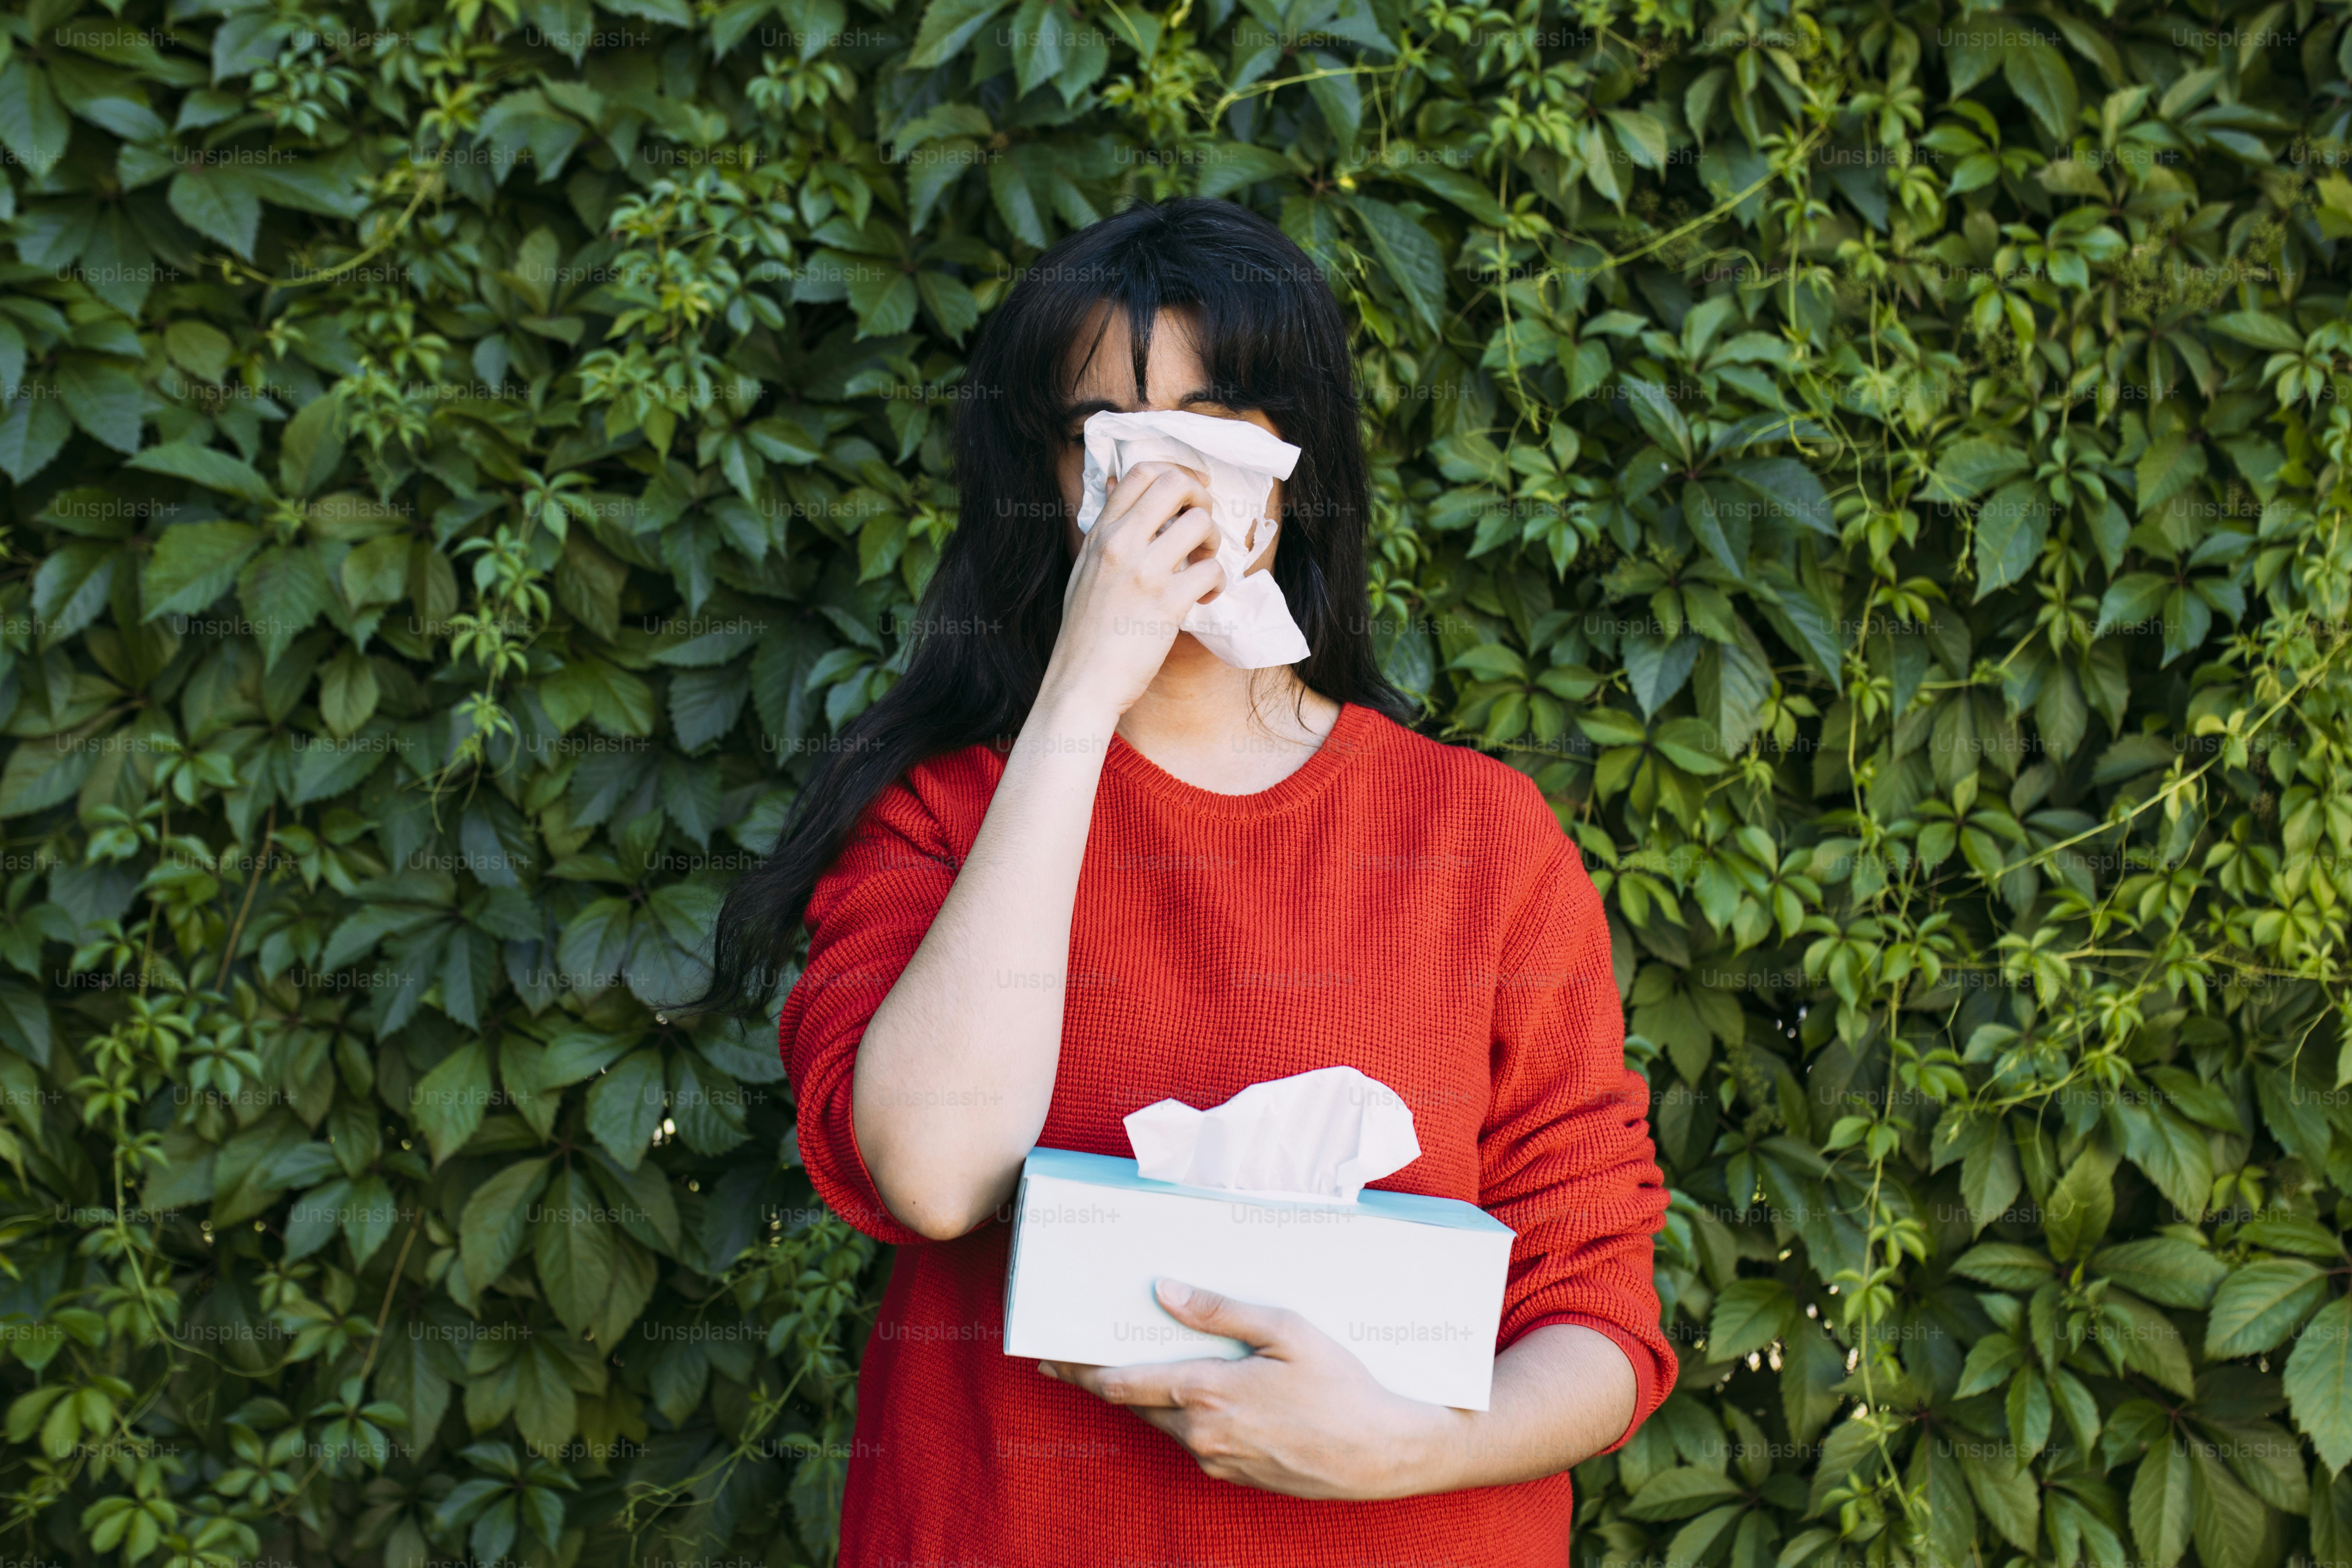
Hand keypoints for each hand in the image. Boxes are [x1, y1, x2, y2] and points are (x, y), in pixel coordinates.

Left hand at [1038, 1278, 1457, 1500]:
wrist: (1384, 1453)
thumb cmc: (1342, 1385)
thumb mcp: (1287, 1331)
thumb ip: (1220, 1311)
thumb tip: (1163, 1290)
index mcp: (1206, 1393)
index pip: (1120, 1382)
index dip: (1078, 1369)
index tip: (1047, 1357)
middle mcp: (1201, 1433)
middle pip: (1133, 1404)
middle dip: (1104, 1380)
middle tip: (1078, 1355)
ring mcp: (1218, 1460)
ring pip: (1164, 1423)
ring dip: (1146, 1398)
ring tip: (1137, 1366)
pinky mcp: (1237, 1475)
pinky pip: (1194, 1440)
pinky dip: (1182, 1416)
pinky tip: (1197, 1395)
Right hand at [1043, 461, 1226, 717]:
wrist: (1081, 682)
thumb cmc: (1086, 631)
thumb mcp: (1085, 569)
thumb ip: (1106, 531)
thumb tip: (1114, 484)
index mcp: (1101, 534)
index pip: (1141, 472)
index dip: (1176, 475)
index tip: (1190, 496)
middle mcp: (1120, 544)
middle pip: (1174, 484)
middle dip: (1200, 498)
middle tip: (1201, 528)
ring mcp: (1143, 572)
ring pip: (1200, 523)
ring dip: (1213, 541)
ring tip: (1203, 564)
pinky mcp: (1167, 604)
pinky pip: (1212, 570)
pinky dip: (1218, 582)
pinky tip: (1207, 597)